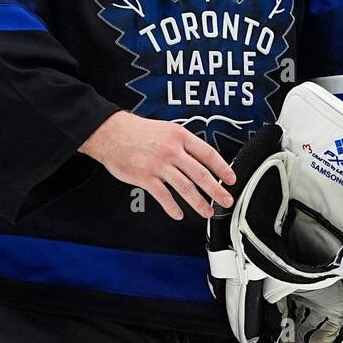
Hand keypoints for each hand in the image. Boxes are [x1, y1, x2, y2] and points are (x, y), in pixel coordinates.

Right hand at [79, 111, 234, 219]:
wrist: (111, 133)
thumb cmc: (137, 131)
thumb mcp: (166, 129)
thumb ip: (183, 143)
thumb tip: (201, 158)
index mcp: (179, 136)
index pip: (208, 154)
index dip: (223, 168)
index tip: (231, 178)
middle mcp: (171, 150)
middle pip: (201, 174)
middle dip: (217, 190)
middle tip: (226, 200)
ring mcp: (158, 165)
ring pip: (185, 187)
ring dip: (199, 203)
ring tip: (206, 211)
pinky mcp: (145, 177)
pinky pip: (163, 196)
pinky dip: (172, 208)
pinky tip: (178, 214)